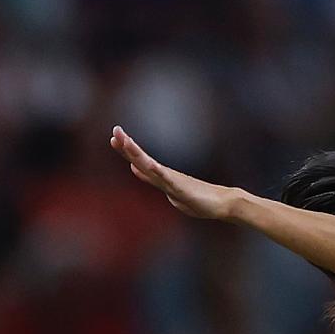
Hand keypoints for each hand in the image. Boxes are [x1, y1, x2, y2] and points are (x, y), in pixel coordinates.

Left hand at [106, 125, 239, 221]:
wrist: (220, 203)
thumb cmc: (196, 197)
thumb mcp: (167, 187)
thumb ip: (150, 178)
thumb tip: (134, 168)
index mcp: (160, 175)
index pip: (139, 160)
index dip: (126, 150)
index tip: (114, 137)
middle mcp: (164, 174)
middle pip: (142, 158)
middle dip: (128, 145)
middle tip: (116, 130)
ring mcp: (172, 180)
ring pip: (151, 166)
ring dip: (138, 154)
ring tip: (126, 142)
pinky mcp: (181, 189)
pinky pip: (168, 180)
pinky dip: (157, 172)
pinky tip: (149, 165)